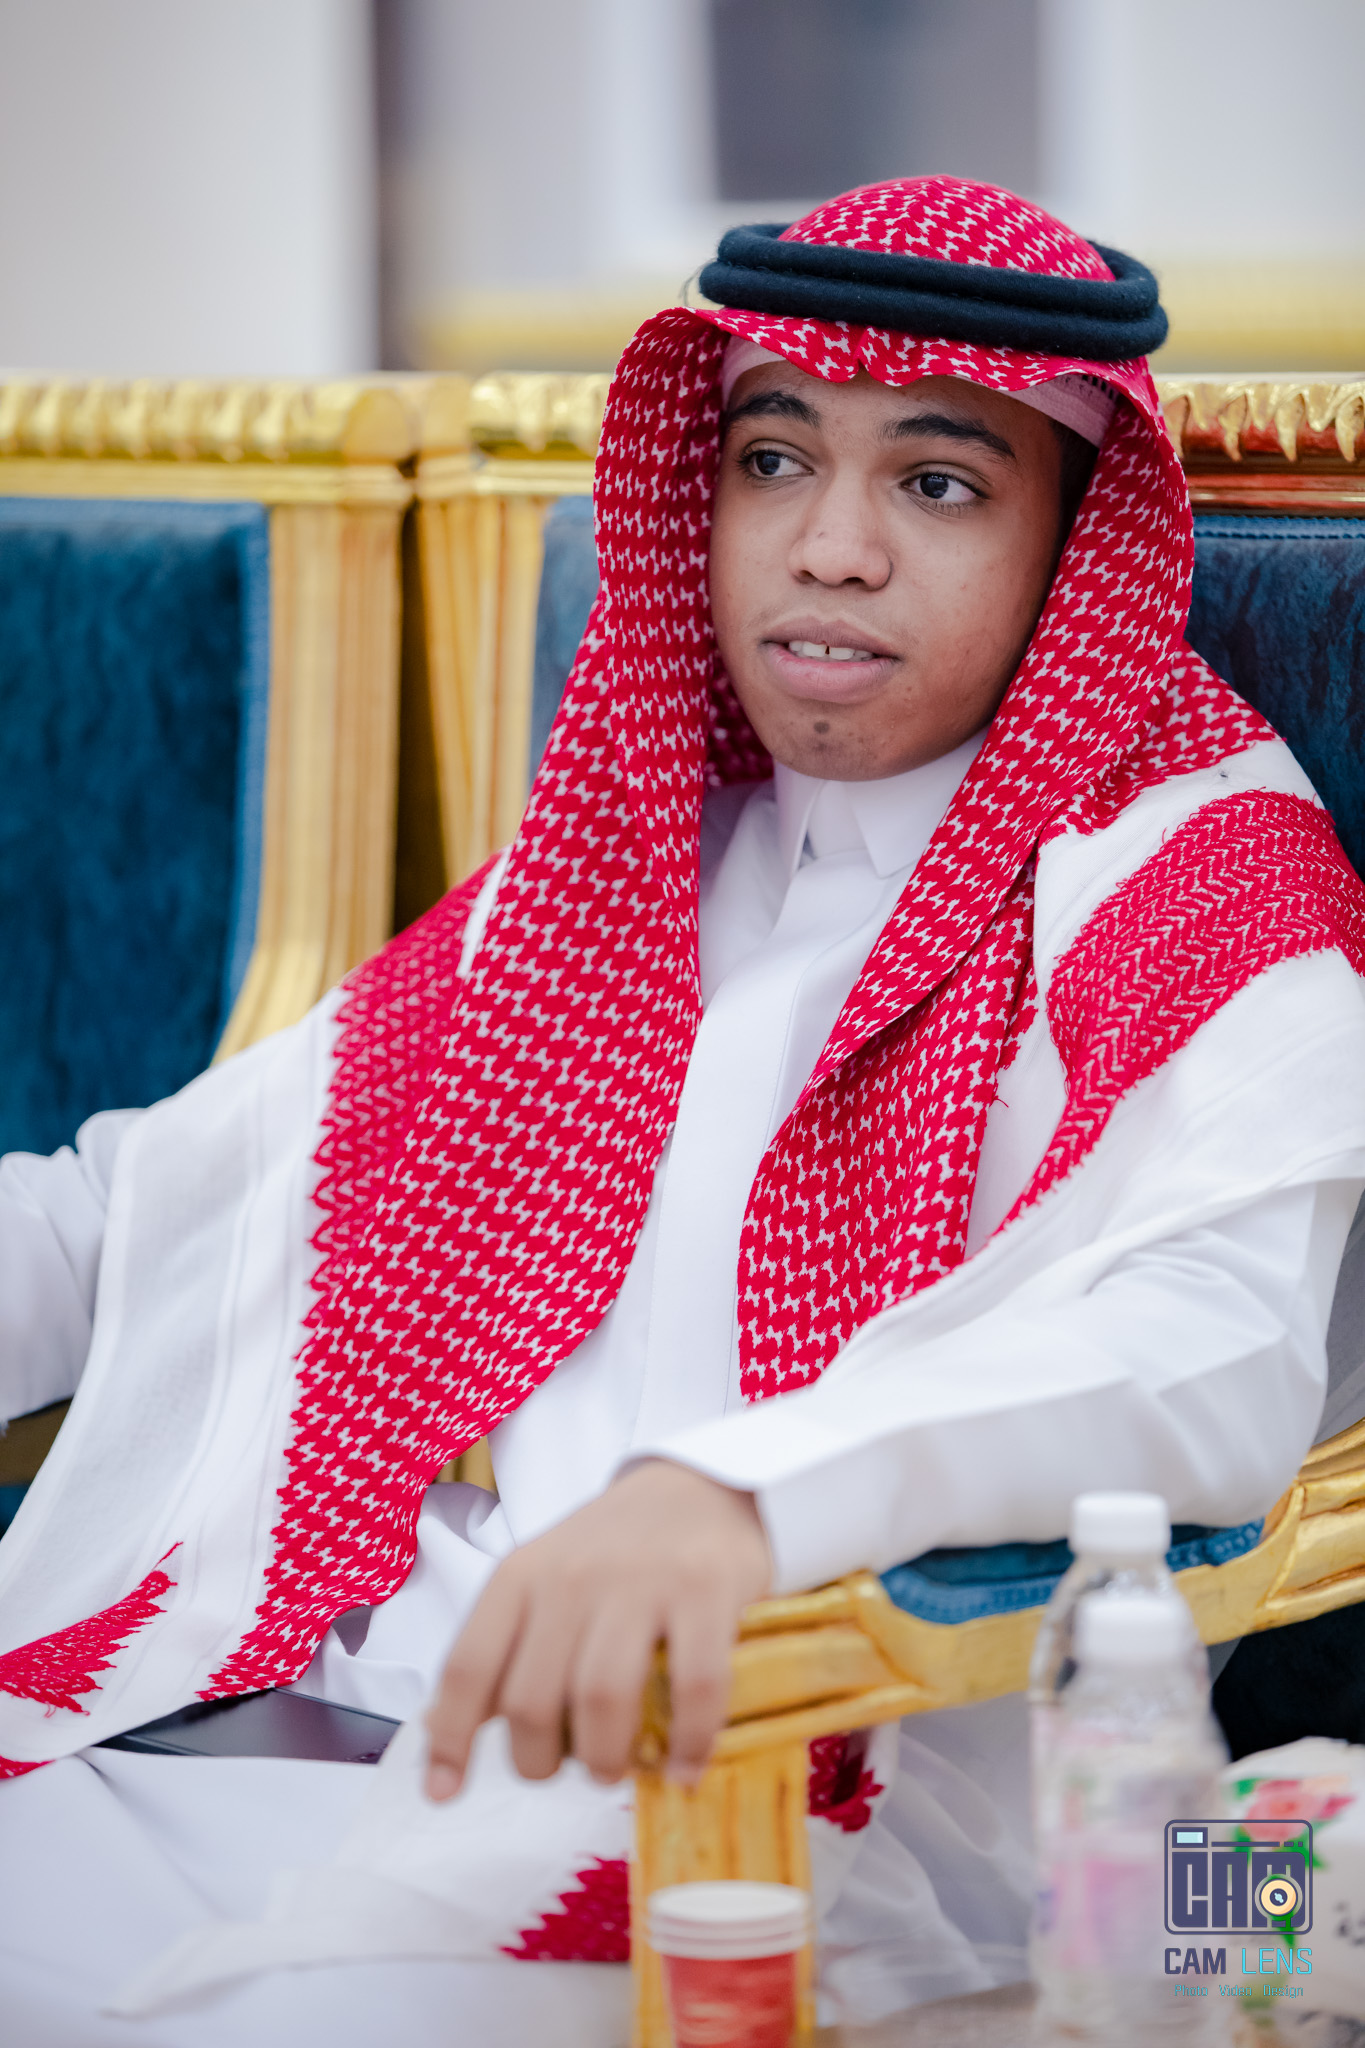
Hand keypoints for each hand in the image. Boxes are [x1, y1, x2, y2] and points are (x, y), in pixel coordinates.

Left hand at [424, 1460, 771, 1798]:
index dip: (450, 1739)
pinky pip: (692, 1687)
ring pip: (602, 1699)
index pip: (468, 1667)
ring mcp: (640, 1581)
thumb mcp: (539, 1581)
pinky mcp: (705, 1589)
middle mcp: (571, 1577)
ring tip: (617, 1769)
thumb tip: (441, 1730)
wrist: (698, 1486)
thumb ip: (500, 1651)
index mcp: (519, 1577)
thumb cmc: (610, 1551)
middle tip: (569, 1769)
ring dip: (606, 1759)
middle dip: (541, 1762)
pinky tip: (684, 1767)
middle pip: (532, 1701)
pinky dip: (687, 1742)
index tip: (444, 1794)